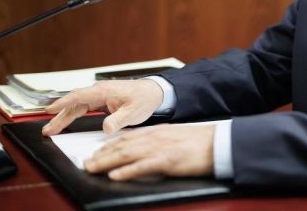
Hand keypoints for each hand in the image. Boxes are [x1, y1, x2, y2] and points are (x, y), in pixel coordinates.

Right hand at [42, 79, 163, 135]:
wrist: (154, 92)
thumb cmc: (144, 99)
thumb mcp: (133, 112)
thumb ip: (118, 120)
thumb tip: (106, 128)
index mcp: (104, 91)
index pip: (78, 96)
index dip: (63, 103)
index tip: (49, 110)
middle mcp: (99, 91)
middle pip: (74, 103)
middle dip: (59, 116)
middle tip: (47, 129)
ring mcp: (99, 95)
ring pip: (77, 105)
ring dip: (64, 116)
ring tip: (52, 129)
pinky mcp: (101, 99)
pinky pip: (83, 106)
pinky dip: (73, 114)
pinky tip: (65, 121)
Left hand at [84, 123, 214, 179]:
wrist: (218, 142)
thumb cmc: (201, 142)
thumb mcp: (176, 136)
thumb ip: (161, 141)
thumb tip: (148, 150)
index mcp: (158, 131)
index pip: (128, 137)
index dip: (110, 145)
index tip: (97, 151)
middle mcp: (155, 137)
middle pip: (123, 146)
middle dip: (102, 155)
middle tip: (87, 162)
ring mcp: (160, 149)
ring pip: (127, 155)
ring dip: (107, 162)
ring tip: (92, 168)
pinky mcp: (167, 161)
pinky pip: (142, 167)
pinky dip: (127, 171)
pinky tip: (115, 176)